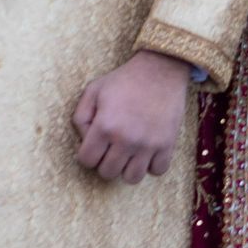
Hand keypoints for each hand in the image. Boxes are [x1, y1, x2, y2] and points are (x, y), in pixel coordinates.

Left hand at [71, 49, 192, 183]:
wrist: (160, 69)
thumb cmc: (124, 80)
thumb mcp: (94, 90)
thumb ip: (80, 117)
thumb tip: (84, 141)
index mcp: (104, 126)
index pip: (87, 161)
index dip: (88, 153)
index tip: (95, 144)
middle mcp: (125, 139)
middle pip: (107, 173)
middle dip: (106, 161)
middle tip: (112, 146)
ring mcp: (148, 144)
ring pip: (131, 178)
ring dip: (127, 167)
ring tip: (129, 152)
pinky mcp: (167, 144)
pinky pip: (157, 171)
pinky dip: (151, 165)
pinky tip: (147, 151)